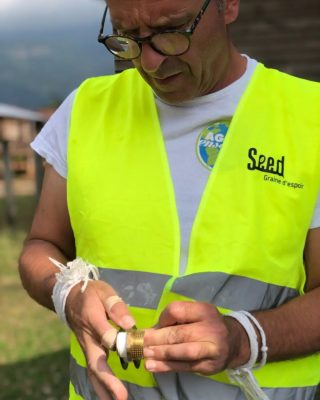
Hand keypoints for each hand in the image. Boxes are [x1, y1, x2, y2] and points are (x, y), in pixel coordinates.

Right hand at [65, 280, 134, 399]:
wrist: (68, 297)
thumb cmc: (90, 293)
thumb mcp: (104, 292)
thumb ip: (116, 306)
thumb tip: (130, 323)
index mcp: (93, 319)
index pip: (106, 336)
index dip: (119, 344)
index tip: (134, 350)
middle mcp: (88, 337)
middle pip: (96, 362)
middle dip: (108, 381)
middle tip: (121, 398)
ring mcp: (86, 346)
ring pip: (92, 370)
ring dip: (103, 389)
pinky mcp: (87, 350)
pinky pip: (92, 370)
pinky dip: (99, 385)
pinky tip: (108, 396)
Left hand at [143, 301, 248, 374]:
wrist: (234, 342)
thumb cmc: (207, 325)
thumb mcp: (195, 314)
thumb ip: (176, 320)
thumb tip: (150, 331)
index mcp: (204, 310)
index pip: (177, 310)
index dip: (162, 319)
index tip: (153, 326)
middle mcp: (210, 328)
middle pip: (179, 333)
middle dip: (157, 338)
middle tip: (140, 342)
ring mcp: (211, 348)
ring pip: (183, 351)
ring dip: (162, 353)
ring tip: (145, 354)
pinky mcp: (209, 365)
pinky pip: (185, 366)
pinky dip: (167, 367)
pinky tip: (153, 366)